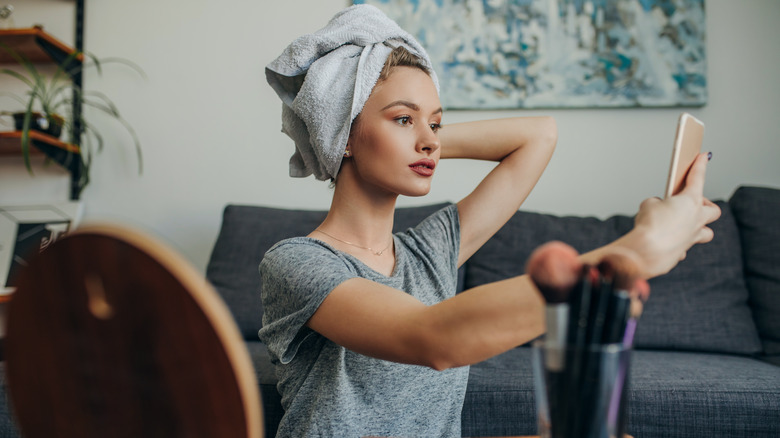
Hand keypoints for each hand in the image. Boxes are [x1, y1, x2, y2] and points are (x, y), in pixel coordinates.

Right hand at [624, 153, 720, 277]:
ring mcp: (691, 237)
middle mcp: (696, 219)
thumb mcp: (648, 205)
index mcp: (690, 201)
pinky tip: (667, 243)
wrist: (646, 252)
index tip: (705, 156)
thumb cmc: (650, 226)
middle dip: (705, 206)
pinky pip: (684, 248)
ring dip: (699, 228)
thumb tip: (658, 210)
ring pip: (706, 233)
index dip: (700, 165)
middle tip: (691, 204)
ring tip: (685, 226)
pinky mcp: (681, 253)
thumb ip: (655, 203)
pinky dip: (678, 244)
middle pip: (713, 210)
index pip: (697, 178)